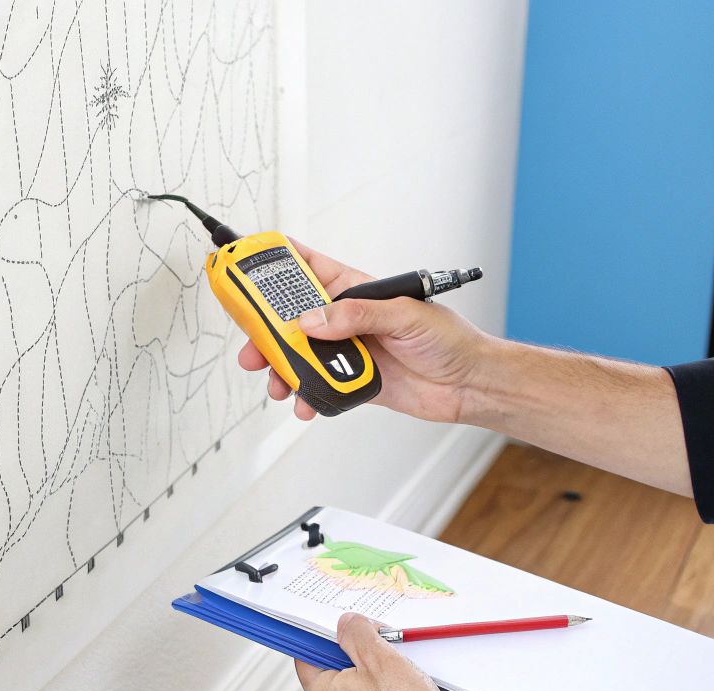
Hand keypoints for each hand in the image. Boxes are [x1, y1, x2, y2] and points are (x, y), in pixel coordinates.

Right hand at [235, 240, 501, 422]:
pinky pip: (316, 387)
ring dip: (282, 370)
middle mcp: (344, 319)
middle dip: (265, 331)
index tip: (245, 269)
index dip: (274, 265)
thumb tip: (313, 322)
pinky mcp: (350, 381)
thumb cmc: (449, 339)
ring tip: (278, 382)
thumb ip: (357, 316)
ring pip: (298, 356)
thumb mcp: (405, 316)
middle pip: (290, 319)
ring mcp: (345, 351)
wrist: (468, 384)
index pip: (306, 268)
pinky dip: (305, 395)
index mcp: (354, 291)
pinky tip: (305, 402)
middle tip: (251, 345)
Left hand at [295, 613, 485, 690]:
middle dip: (362, 650)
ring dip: (383, 670)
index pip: (308, 656)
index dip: (325, 635)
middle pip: (340, 669)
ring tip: (403, 662)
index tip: (343, 623)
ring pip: (366, 686)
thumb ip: (356, 634)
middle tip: (383, 638)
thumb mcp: (378, 657)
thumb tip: (346, 624)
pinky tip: (415, 686)